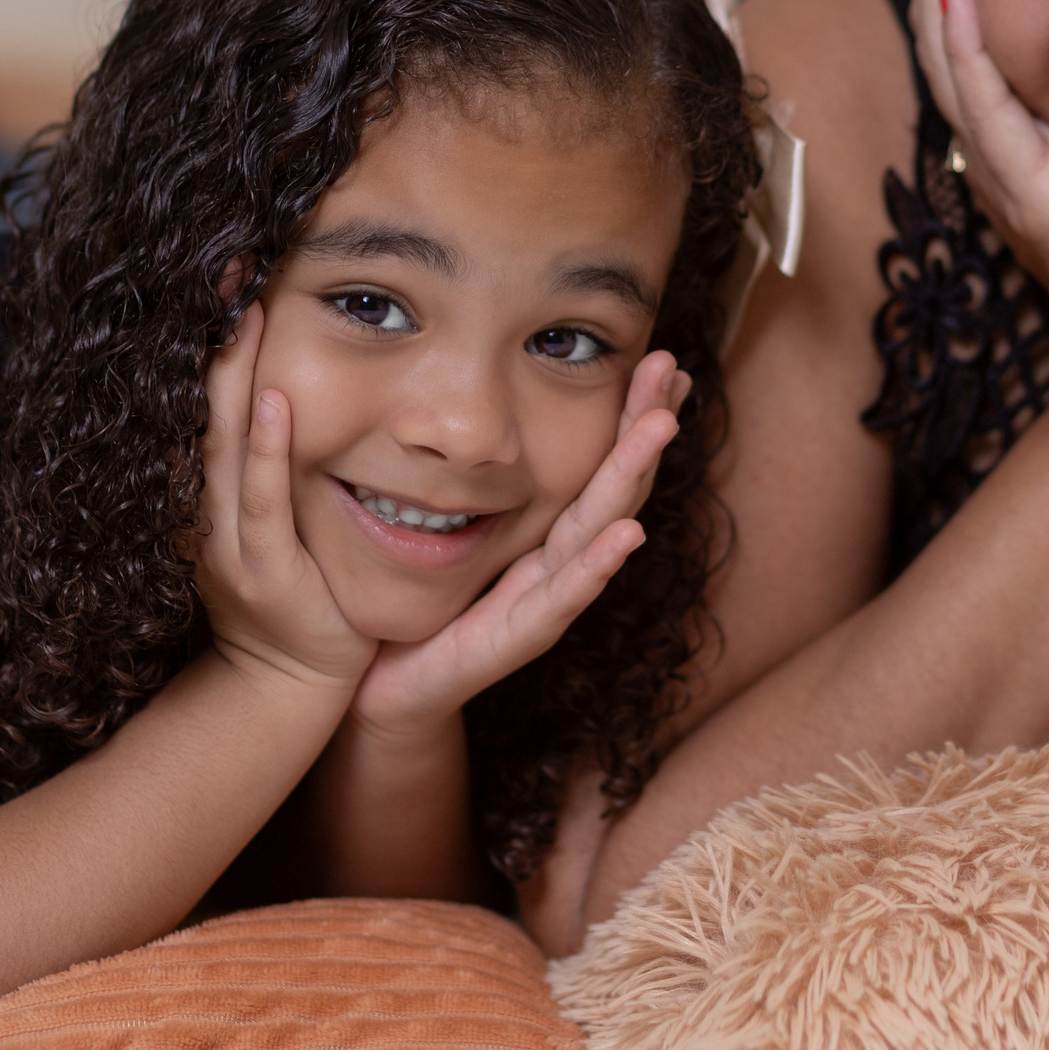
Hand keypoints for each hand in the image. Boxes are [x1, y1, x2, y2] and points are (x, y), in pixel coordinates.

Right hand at [194, 302, 372, 688]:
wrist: (291, 682)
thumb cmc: (294, 587)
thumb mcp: (268, 512)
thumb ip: (266, 454)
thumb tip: (284, 377)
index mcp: (205, 491)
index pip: (203, 398)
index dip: (210, 336)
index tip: (226, 270)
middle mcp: (204, 509)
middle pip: (203, 407)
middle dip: (214, 337)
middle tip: (227, 263)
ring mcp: (230, 540)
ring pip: (226, 444)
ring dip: (236, 378)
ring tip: (245, 314)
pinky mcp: (266, 569)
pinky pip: (264, 501)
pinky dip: (268, 451)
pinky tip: (280, 403)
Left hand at [346, 350, 684, 739]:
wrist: (379, 690)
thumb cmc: (413, 606)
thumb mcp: (440, 525)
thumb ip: (455, 471)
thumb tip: (453, 391)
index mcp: (542, 536)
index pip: (598, 465)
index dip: (629, 414)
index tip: (660, 359)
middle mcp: (554, 566)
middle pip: (613, 488)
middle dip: (643, 426)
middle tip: (670, 366)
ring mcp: (541, 604)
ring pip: (599, 531)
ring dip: (632, 476)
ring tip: (661, 422)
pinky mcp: (513, 641)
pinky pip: (560, 599)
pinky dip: (597, 566)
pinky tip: (627, 533)